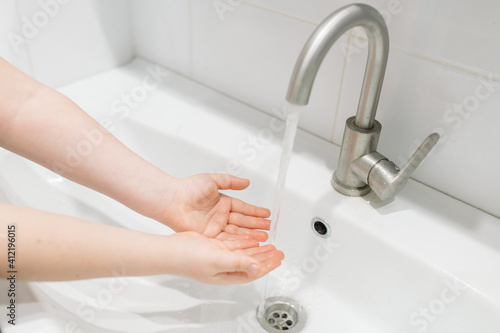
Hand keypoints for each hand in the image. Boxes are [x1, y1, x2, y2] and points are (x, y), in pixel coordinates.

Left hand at [158, 174, 270, 240]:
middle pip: (243, 221)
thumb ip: (231, 181)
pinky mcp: (209, 236)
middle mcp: (221, 215)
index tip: (267, 214)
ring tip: (264, 236)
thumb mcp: (213, 180)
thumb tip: (247, 182)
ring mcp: (216, 226)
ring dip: (251, 234)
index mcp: (223, 202)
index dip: (256, 212)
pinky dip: (239, 241)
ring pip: (237, 231)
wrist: (172, 199)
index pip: (244, 208)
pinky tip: (249, 242)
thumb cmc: (188, 188)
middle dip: (257, 225)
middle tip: (269, 228)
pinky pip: (227, 239)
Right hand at [165, 231, 283, 284]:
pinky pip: (234, 244)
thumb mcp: (218, 260)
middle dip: (266, 257)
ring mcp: (219, 256)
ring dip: (257, 248)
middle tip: (279, 251)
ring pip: (243, 252)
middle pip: (251, 262)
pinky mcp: (214, 246)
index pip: (252, 271)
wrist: (171, 249)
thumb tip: (257, 267)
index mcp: (227, 274)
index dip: (267, 265)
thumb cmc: (189, 259)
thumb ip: (238, 262)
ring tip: (270, 244)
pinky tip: (252, 238)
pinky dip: (244, 241)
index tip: (278, 259)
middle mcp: (225, 266)